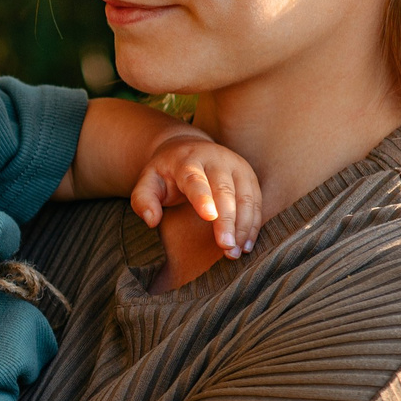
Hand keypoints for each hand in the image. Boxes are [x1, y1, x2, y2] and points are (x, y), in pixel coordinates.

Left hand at [130, 131, 262, 258]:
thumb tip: (152, 221)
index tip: (209, 218)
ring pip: (246, 196)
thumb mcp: (147, 181)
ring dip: (244, 226)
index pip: (196, 180)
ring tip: (236, 252)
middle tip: (226, 248)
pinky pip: (257, 201)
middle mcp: (216, 160)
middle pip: (225, 190)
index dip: (203, 198)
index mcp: (188, 160)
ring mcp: (236, 166)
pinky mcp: (249, 176)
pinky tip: (246, 244)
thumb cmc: (165, 172)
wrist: (188, 148)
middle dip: (228, 220)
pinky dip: (254, 224)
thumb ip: (143, 200)